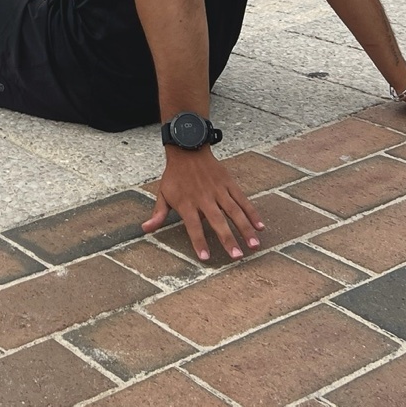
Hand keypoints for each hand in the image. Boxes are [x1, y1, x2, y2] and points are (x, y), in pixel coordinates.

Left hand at [143, 146, 264, 261]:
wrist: (188, 147)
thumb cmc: (175, 175)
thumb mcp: (163, 193)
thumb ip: (158, 213)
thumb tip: (145, 229)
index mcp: (187, 203)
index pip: (194, 226)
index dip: (199, 242)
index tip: (206, 258)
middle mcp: (204, 198)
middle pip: (217, 221)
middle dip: (227, 239)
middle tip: (236, 256)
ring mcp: (219, 190)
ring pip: (234, 212)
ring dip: (245, 229)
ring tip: (253, 246)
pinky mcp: (229, 183)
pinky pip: (243, 200)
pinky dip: (252, 213)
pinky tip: (260, 226)